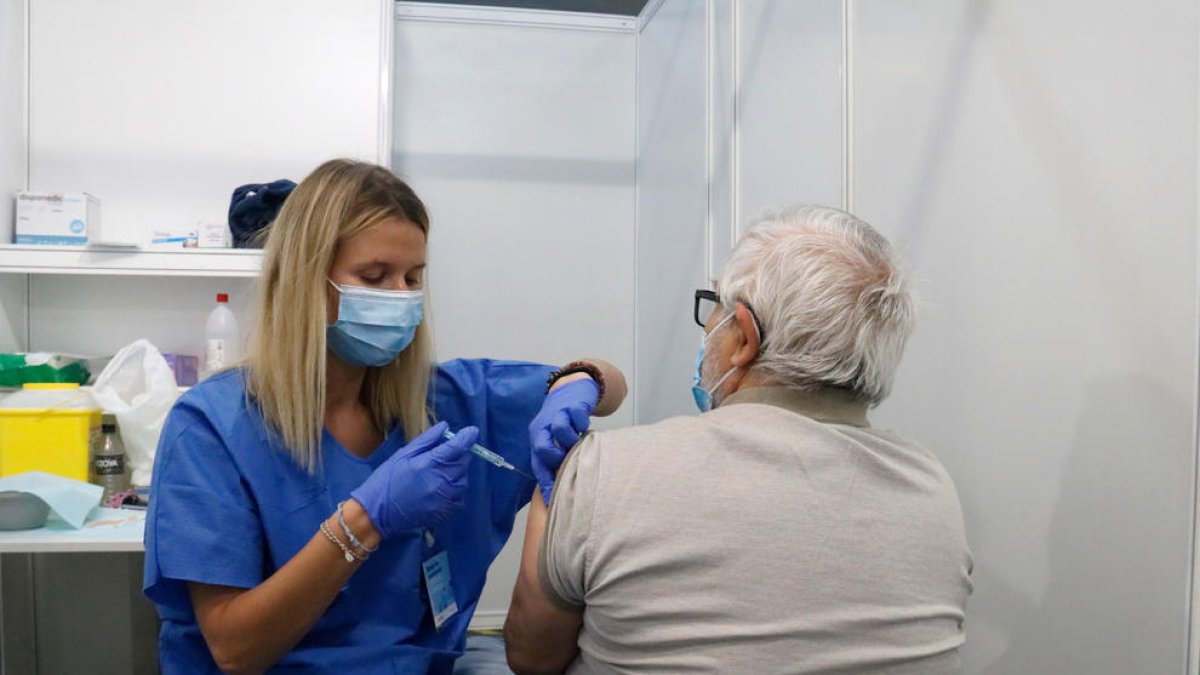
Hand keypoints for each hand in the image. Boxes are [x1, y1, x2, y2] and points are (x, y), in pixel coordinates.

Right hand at [350, 421, 477, 538]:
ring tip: (442, 473)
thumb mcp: (402, 455)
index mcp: (428, 464)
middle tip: (447, 455)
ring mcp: (443, 499)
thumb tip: (445, 426)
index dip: (467, 437)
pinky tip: (442, 489)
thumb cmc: (386, 479)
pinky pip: (459, 499)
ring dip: (457, 474)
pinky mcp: (442, 513)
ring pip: (463, 481)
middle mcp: (440, 481)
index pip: (457, 447)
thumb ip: (426, 440)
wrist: (376, 512)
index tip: (472, 431)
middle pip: (463, 463)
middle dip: (459, 455)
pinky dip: (455, 492)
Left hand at [528, 378, 598, 505]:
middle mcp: (543, 426)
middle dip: (556, 458)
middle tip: (568, 461)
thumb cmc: (562, 418)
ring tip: (578, 442)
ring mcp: (557, 414)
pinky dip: (582, 423)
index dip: (545, 482)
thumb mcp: (553, 437)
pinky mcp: (573, 404)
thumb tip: (558, 487)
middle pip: (541, 447)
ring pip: (559, 430)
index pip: (537, 463)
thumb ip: (554, 457)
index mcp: (537, 437)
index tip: (553, 499)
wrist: (570, 387)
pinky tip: (584, 426)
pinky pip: (577, 416)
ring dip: (571, 439)